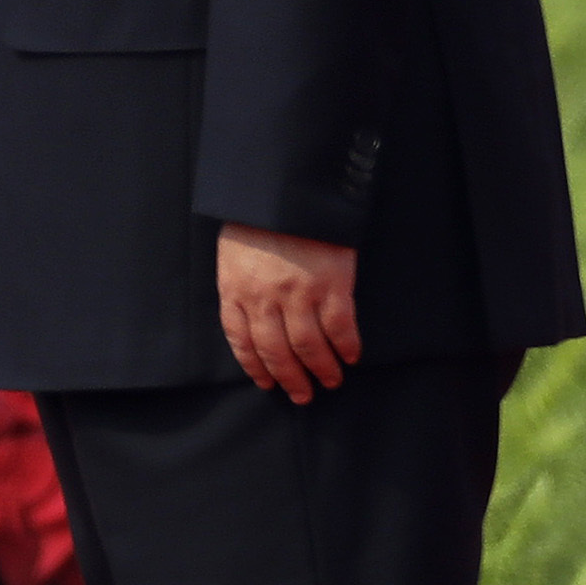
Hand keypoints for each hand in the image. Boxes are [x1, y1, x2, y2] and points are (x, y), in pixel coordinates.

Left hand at [217, 223, 362, 401]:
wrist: (288, 189)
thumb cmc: (259, 217)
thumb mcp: (234, 252)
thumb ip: (241, 284)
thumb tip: (254, 315)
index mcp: (236, 290)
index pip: (242, 341)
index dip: (255, 367)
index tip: (267, 383)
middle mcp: (265, 298)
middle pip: (276, 351)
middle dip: (290, 378)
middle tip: (302, 395)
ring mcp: (299, 293)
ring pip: (308, 346)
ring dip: (321, 369)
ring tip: (330, 382)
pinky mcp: (331, 284)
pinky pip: (340, 326)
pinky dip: (346, 345)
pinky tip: (351, 356)